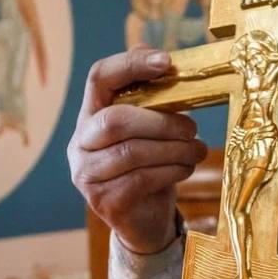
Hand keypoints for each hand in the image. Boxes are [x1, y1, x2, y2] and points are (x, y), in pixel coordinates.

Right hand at [68, 45, 207, 253]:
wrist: (145, 220)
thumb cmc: (149, 166)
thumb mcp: (150, 130)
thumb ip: (152, 96)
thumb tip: (161, 58)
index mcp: (90, 115)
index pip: (98, 78)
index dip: (130, 65)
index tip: (166, 63)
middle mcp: (80, 143)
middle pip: (115, 120)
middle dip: (160, 121)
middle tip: (192, 127)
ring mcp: (86, 174)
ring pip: (131, 152)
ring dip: (173, 149)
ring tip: (197, 150)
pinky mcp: (102, 201)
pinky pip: (140, 179)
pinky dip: (170, 171)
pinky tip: (185, 168)